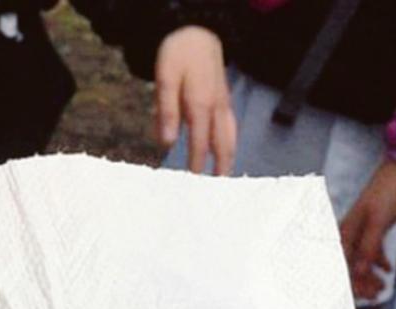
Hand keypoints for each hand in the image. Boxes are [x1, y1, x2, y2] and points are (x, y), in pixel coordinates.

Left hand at [154, 26, 235, 174]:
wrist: (197, 30)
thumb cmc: (178, 54)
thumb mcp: (165, 80)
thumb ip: (165, 111)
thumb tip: (166, 143)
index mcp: (201, 105)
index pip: (200, 144)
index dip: (197, 165)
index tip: (193, 186)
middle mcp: (216, 107)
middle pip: (222, 144)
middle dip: (220, 167)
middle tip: (217, 191)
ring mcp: (223, 102)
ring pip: (230, 135)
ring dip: (228, 157)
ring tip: (225, 175)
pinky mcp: (224, 98)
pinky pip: (230, 126)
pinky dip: (230, 142)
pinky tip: (226, 149)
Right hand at [340, 160, 395, 299]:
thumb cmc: (389, 192)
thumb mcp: (378, 222)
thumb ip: (368, 248)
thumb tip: (359, 273)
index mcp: (345, 231)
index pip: (342, 265)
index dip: (349, 283)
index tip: (360, 298)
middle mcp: (349, 232)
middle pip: (349, 265)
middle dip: (360, 283)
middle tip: (376, 295)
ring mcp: (361, 229)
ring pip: (360, 259)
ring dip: (369, 275)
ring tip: (382, 287)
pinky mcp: (374, 226)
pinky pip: (371, 249)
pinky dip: (378, 261)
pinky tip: (388, 268)